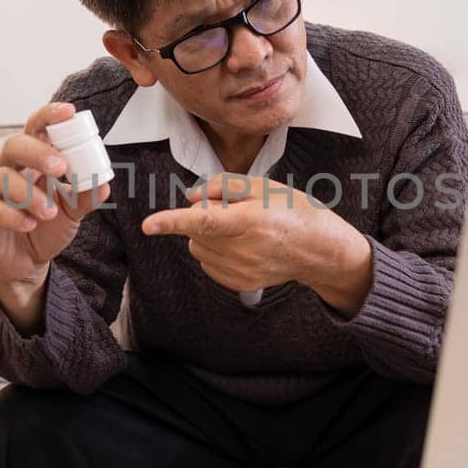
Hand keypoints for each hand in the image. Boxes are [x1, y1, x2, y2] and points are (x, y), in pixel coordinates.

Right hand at [0, 102, 110, 323]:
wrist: (26, 265)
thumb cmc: (46, 228)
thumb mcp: (72, 213)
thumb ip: (86, 197)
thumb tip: (104, 183)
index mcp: (29, 161)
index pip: (34, 129)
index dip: (49, 116)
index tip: (69, 111)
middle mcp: (6, 169)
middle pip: (13, 145)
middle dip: (37, 152)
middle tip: (60, 167)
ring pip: (1, 177)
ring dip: (30, 193)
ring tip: (50, 212)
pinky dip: (11, 215)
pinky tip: (29, 225)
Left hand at [140, 174, 373, 315]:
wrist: (318, 249)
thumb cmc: (292, 210)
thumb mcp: (262, 185)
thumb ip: (222, 185)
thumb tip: (190, 196)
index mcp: (251, 220)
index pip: (204, 221)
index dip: (173, 222)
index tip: (149, 225)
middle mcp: (245, 249)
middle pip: (197, 231)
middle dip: (204, 216)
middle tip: (232, 210)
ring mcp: (242, 270)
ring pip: (198, 248)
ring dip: (207, 235)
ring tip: (239, 228)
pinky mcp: (239, 283)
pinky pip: (208, 263)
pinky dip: (214, 251)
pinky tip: (240, 244)